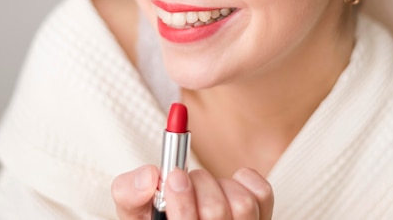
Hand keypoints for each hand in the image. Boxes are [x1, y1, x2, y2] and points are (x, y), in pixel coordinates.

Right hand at [111, 165, 273, 218]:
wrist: (187, 213)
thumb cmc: (159, 216)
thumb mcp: (135, 209)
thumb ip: (130, 192)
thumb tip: (150, 177)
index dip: (182, 203)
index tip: (173, 176)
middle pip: (215, 212)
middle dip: (196, 183)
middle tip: (183, 177)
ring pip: (242, 204)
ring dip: (219, 183)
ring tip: (205, 187)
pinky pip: (262, 193)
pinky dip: (244, 179)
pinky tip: (228, 186)